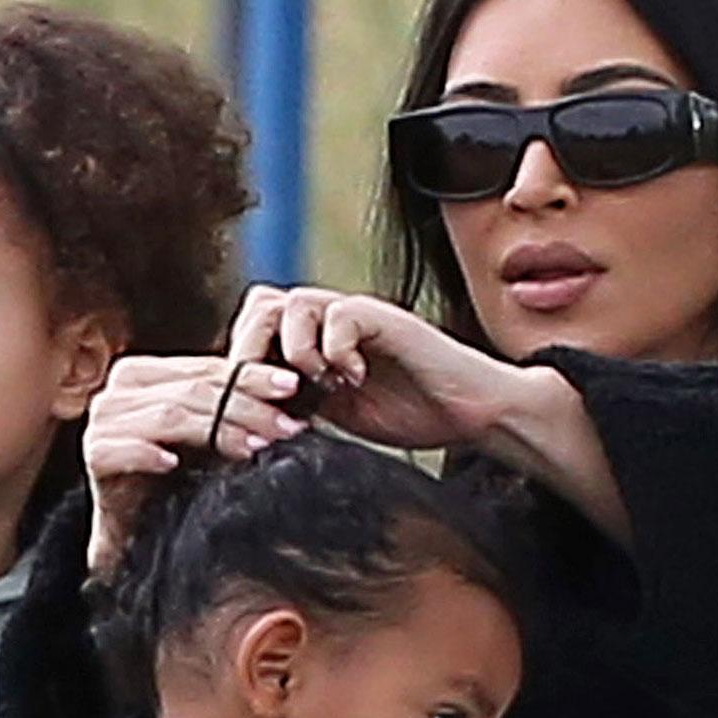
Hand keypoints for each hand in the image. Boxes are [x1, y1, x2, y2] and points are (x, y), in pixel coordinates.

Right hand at [79, 355, 309, 577]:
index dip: (252, 376)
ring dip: (217, 431)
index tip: (292, 387)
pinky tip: (175, 462)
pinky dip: (150, 453)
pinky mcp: (95, 453)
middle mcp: (119, 389)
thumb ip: (235, 406)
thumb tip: (290, 394)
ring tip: (255, 447)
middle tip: (285, 427)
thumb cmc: (181, 473)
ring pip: (168, 416)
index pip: (206, 368)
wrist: (141, 523)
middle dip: (247, 408)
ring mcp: (103, 420)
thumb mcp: (212, 432)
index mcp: (147, 373)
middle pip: (193, 390)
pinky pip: (124, 447)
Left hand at [229, 285, 562, 453]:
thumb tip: (253, 414)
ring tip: (318, 382)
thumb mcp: (342, 414)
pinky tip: (354, 378)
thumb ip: (302, 402)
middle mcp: (333, 321)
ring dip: (295, 348)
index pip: (256, 326)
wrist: (473, 412)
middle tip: (269, 389)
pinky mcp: (385, 318)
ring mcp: (359, 316)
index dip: (244, 358)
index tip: (253, 403)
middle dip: (252, 346)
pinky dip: (335, 350)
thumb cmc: (418, 414)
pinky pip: (339, 315)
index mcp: (317, 340)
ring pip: (294, 302)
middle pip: (262, 304)